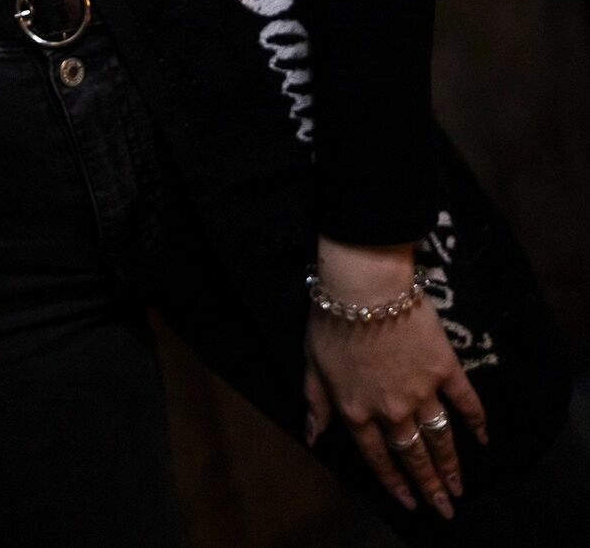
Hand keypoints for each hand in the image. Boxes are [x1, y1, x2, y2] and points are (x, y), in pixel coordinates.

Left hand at [303, 249, 489, 521]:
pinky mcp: (444, 368)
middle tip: (445, 509)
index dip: (393, 482)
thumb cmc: (331, 320)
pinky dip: (477, 421)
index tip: (409, 503)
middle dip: (429, 486)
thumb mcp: (311, 364)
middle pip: (413, 455)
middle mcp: (391, 409)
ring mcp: (421, 391)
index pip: (377, 457)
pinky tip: (484, 438)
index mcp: (357, 411)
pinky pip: (465, 401)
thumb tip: (314, 438)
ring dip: (451, 466)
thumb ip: (316, 403)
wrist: (363, 286)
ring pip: (439, 437)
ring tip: (459, 489)